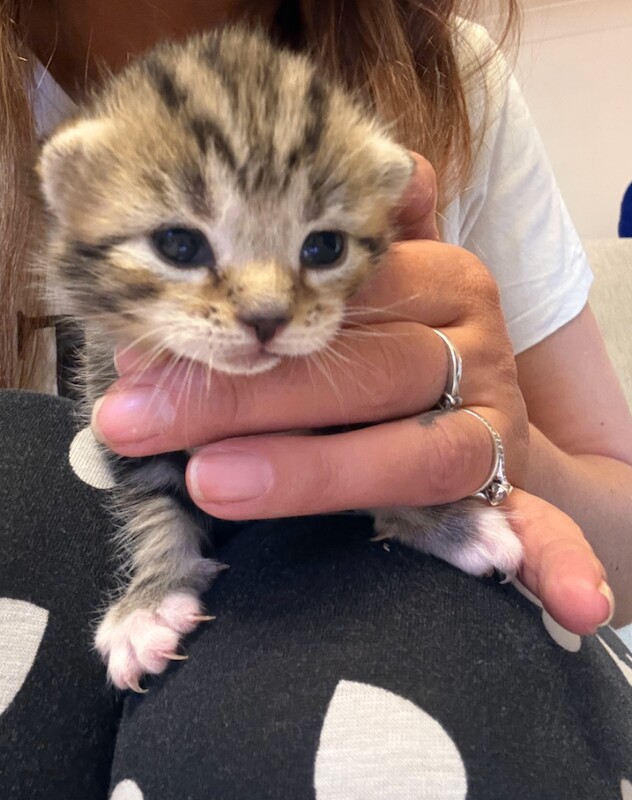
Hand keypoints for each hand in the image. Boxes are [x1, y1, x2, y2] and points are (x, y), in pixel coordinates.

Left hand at [92, 155, 612, 633]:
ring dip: (317, 474)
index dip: (235, 331)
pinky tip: (569, 606)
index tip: (134, 363)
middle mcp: (474, 344)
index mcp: (437, 279)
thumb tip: (342, 166)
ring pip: (415, 452)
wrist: (476, 404)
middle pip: (360, 372)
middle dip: (244, 400)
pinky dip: (551, 561)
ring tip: (213, 485)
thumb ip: (342, 239)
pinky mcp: (511, 487)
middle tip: (136, 421)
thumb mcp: (365, 282)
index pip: (331, 299)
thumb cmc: (392, 344)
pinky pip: (540, 526)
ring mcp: (496, 422)